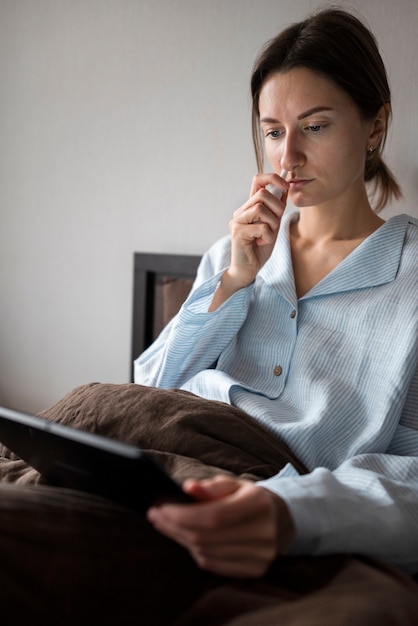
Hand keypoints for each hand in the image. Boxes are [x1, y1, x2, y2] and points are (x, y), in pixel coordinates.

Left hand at [146, 475, 294, 577]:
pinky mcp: (254, 570)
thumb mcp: (233, 484)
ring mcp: (260, 556)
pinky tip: (185, 538)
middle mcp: (262, 533)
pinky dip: (194, 551)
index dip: (183, 514)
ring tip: (165, 524)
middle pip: (206, 536)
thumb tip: (188, 488)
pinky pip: (213, 565)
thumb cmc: (249, 497)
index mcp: (258, 504)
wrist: (279, 519)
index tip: (160, 507)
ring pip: (205, 552)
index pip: (214, 516)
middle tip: (155, 515)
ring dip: (180, 538)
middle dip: (174, 525)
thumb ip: (211, 486)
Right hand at [229, 172, 287, 284]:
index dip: (273, 178)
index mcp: (250, 207)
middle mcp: (241, 211)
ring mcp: (237, 221)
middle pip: (262, 194)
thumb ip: (276, 210)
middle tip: (275, 224)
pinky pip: (260, 227)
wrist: (248, 270)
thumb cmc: (259, 249)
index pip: (258, 180)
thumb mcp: (273, 226)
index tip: (286, 186)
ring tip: (267, 235)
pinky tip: (261, 243)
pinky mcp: (237, 232)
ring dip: (271, 223)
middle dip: (276, 208)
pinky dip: (267, 236)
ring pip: (260, 208)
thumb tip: (284, 190)